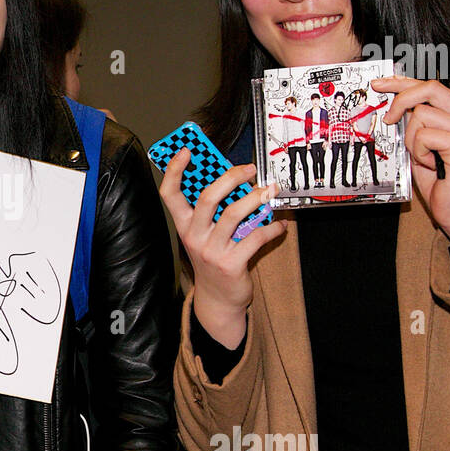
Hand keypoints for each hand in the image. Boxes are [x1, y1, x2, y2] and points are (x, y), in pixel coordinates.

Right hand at [159, 148, 284, 349]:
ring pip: (234, 214)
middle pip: (207, 198)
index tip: (187, 150)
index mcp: (183, 225)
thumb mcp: (204, 235)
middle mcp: (193, 236)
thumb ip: (212, 211)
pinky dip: (272, 229)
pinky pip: (256, 238)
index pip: (169, 194)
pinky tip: (279, 226)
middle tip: (249, 169)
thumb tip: (236, 180)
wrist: (218, 300)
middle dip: (230, 178)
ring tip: (269, 191)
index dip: (175, 170)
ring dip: (256, 199)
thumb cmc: (213, 259)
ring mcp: (211, 251)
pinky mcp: (231, 265)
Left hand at [375, 76, 449, 263]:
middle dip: (400, 99)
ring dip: (412, 140)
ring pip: (420, 115)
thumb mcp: (423, 146)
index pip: (432, 87)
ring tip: (424, 159)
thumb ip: (416, 124)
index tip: (380, 84)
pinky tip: (431, 166)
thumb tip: (393, 104)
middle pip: (429, 88)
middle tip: (388, 119)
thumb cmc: (440, 182)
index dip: (403, 82)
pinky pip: (423, 136)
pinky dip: (418, 152)